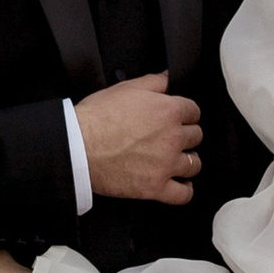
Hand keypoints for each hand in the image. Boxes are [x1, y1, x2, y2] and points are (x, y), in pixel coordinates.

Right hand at [76, 69, 201, 206]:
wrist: (77, 146)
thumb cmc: (96, 117)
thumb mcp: (126, 88)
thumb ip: (154, 82)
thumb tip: (168, 78)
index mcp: (168, 111)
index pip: (193, 111)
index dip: (184, 113)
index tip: (178, 118)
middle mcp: (172, 138)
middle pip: (196, 136)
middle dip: (185, 135)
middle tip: (171, 137)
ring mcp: (166, 165)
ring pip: (194, 164)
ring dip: (187, 161)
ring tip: (176, 159)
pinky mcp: (155, 187)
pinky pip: (183, 195)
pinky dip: (185, 190)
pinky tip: (181, 185)